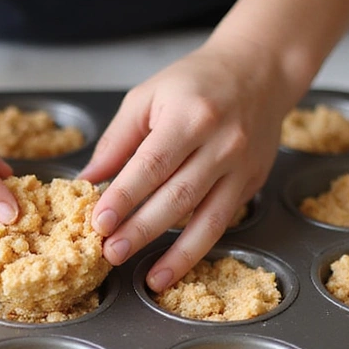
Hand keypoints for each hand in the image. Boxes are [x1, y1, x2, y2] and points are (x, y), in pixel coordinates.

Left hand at [77, 36, 299, 292]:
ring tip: (148, 278)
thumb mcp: (148, 96)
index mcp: (190, 115)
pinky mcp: (252, 182)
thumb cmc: (197, 82)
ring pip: (206, 218)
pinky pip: (222, 222)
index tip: (99, 221)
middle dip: (142, 229)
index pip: (152, 164)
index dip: (125, 196)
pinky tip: (174, 265)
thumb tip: (89, 179)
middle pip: (177, 196)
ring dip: (175, 253)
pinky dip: (197, 248)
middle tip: (111, 252)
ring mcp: (241, 166)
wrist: (259, 70)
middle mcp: (221, 142)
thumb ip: (118, 140)